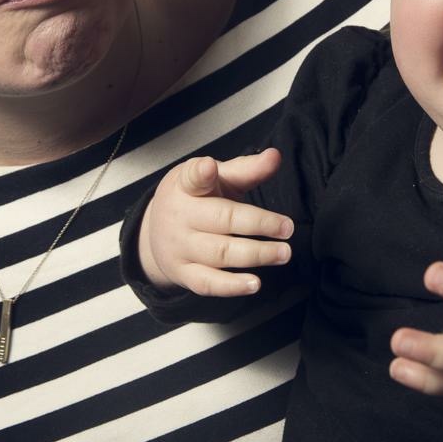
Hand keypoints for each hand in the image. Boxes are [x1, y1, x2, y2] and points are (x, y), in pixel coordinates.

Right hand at [138, 149, 293, 295]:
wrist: (155, 232)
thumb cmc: (195, 197)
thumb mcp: (215, 177)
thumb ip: (246, 168)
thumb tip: (275, 156)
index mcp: (186, 185)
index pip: (192, 177)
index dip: (201, 173)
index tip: (209, 167)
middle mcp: (180, 215)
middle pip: (221, 219)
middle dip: (258, 223)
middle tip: (288, 228)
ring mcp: (179, 247)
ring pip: (220, 253)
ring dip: (255, 254)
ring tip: (283, 253)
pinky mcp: (183, 273)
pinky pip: (208, 283)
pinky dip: (232, 286)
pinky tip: (255, 284)